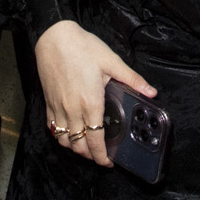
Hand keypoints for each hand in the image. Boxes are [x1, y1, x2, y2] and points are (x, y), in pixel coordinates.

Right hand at [33, 19, 152, 167]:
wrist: (53, 37)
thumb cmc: (82, 47)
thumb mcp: (112, 61)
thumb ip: (132, 80)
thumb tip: (152, 92)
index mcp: (90, 103)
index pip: (95, 140)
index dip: (102, 156)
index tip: (108, 162)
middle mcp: (72, 110)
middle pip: (79, 145)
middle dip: (90, 156)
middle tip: (100, 157)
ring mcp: (58, 107)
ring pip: (64, 140)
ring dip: (74, 148)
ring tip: (85, 148)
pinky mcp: (48, 102)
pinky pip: (52, 127)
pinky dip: (60, 136)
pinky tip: (68, 133)